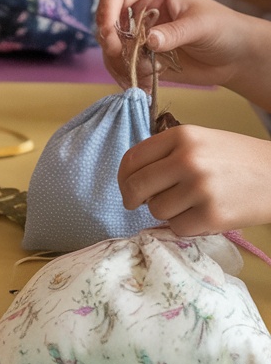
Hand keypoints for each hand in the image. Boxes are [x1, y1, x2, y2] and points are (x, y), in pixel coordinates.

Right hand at [96, 0, 268, 92]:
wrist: (234, 56)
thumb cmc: (223, 29)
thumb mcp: (201, 26)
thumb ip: (174, 33)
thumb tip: (148, 40)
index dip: (106, 10)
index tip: (108, 33)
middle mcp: (139, 9)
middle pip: (106, 20)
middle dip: (109, 41)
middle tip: (120, 57)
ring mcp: (138, 34)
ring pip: (110, 46)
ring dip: (119, 62)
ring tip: (141, 74)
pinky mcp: (141, 56)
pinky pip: (121, 65)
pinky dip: (127, 76)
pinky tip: (144, 83)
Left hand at [119, 125, 270, 235]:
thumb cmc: (238, 159)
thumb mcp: (202, 141)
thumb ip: (168, 153)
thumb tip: (133, 179)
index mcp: (182, 136)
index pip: (133, 158)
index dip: (124, 177)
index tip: (127, 187)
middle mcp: (187, 159)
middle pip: (137, 186)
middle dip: (133, 199)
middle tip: (138, 204)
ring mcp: (199, 188)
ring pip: (156, 210)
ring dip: (167, 211)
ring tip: (189, 203)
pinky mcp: (211, 216)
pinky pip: (177, 228)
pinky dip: (185, 225)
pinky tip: (203, 214)